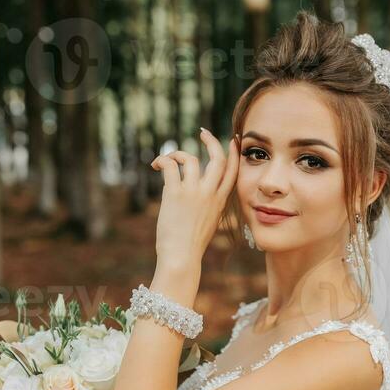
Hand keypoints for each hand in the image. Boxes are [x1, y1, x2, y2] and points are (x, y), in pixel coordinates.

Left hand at [150, 129, 239, 267]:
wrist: (182, 257)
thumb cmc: (191, 245)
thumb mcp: (208, 223)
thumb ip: (208, 206)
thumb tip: (197, 195)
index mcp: (220, 201)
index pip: (233, 171)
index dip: (234, 153)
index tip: (232, 140)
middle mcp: (210, 194)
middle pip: (217, 158)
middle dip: (211, 140)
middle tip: (202, 133)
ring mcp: (194, 193)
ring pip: (190, 158)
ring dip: (176, 153)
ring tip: (167, 160)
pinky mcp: (175, 194)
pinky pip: (169, 166)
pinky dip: (162, 160)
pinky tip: (155, 165)